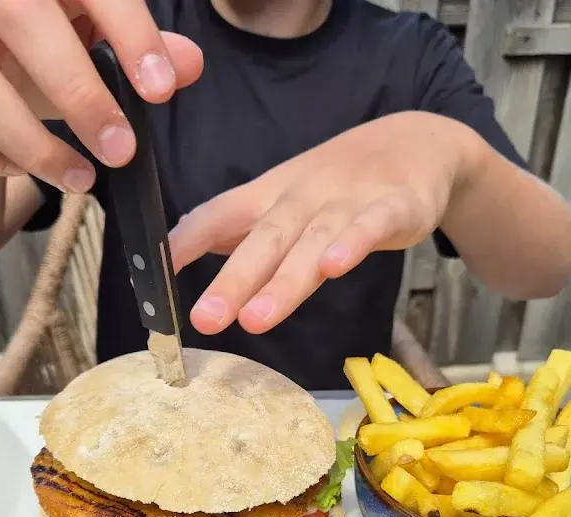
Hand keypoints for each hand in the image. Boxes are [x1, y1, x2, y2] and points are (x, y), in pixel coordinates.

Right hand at [0, 0, 203, 191]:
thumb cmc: (34, 37)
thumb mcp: (90, 33)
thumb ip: (138, 47)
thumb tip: (188, 65)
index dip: (130, 32)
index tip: (162, 89)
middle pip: (20, 19)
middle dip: (79, 94)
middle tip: (120, 151)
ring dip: (31, 143)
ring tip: (80, 178)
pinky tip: (20, 168)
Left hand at [168, 112, 484, 334]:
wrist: (416, 143)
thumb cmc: (339, 180)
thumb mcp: (283, 197)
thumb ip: (237, 226)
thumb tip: (179, 247)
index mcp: (270, 195)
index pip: (219, 215)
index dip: (186, 242)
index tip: (154, 277)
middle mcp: (302, 197)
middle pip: (264, 238)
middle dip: (233, 280)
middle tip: (205, 319)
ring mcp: (348, 201)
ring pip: (312, 242)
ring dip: (284, 280)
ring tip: (256, 318)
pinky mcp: (394, 207)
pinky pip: (370, 227)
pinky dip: (353, 245)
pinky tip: (334, 268)